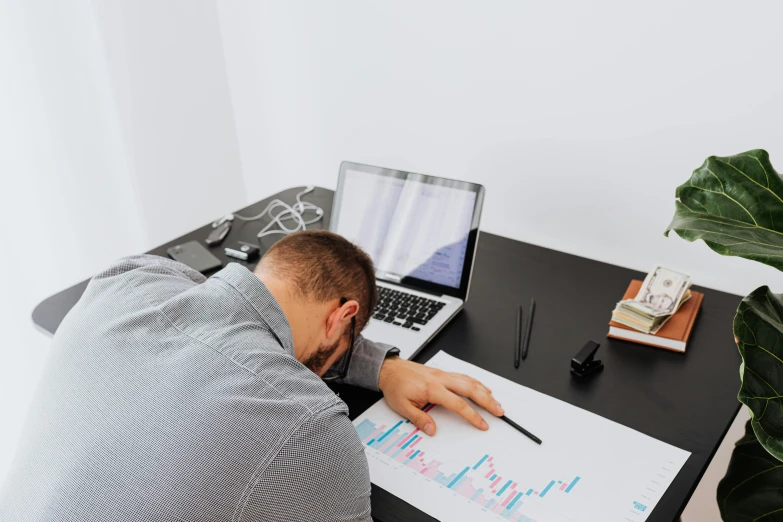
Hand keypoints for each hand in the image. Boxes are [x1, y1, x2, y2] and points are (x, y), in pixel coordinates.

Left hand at [377, 356, 503, 435]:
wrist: (390, 369)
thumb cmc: (396, 386)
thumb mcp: (402, 406)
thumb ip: (418, 418)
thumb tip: (432, 430)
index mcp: (432, 388)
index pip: (458, 403)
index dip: (473, 415)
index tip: (482, 424)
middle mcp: (441, 379)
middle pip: (470, 389)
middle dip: (487, 400)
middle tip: (499, 410)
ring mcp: (443, 374)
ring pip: (469, 380)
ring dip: (485, 391)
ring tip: (496, 402)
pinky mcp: (442, 373)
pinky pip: (464, 376)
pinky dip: (476, 382)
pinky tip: (482, 388)